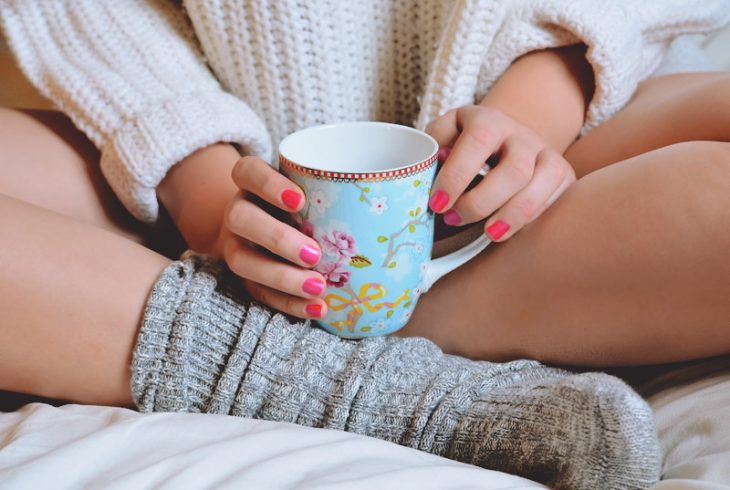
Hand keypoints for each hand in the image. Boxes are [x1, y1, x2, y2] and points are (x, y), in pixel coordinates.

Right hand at [221, 156, 328, 318]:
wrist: (268, 232)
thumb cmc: (303, 206)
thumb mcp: (313, 189)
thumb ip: (335, 190)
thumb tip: (395, 204)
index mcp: (253, 184)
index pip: (247, 172)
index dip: (268, 184)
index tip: (300, 200)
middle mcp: (239, 212)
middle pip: (240, 217)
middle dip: (277, 238)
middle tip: (314, 254)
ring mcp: (236, 246)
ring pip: (241, 260)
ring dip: (281, 277)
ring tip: (318, 287)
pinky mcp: (244, 278)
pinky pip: (259, 293)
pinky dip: (289, 303)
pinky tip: (318, 308)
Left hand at [425, 105, 575, 240]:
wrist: (504, 139)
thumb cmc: (463, 147)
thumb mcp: (444, 138)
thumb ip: (432, 150)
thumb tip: (428, 169)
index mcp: (488, 120)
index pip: (478, 141)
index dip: (457, 175)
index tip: (436, 204)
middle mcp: (522, 134)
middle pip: (515, 170)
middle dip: (482, 202)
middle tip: (454, 219)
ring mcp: (546, 153)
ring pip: (542, 183)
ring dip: (514, 215)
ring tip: (488, 234)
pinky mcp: (563, 174)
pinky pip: (557, 198)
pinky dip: (532, 219)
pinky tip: (508, 231)